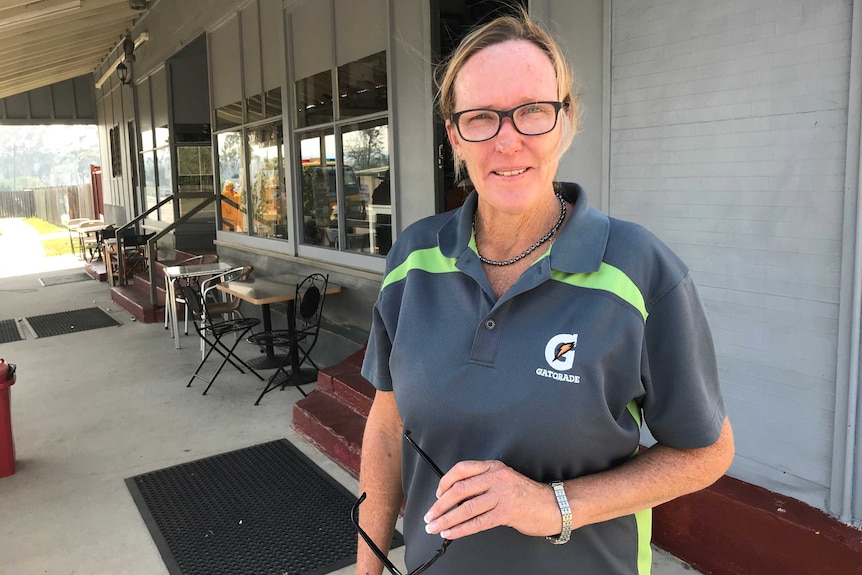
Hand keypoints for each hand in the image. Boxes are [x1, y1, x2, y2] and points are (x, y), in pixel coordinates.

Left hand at [422, 460, 560, 539]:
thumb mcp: (504, 479)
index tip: (437, 494)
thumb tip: (456, 496)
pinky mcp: (506, 513)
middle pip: (459, 490)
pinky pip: (477, 522)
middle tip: (429, 515)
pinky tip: (451, 533)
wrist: (552, 505)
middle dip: (440, 505)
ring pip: (466, 508)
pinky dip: (461, 529)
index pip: (462, 469)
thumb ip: (483, 483)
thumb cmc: (526, 494)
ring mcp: (501, 495)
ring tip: (435, 526)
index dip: (445, 482)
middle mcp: (496, 478)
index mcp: (493, 467)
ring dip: (446, 519)